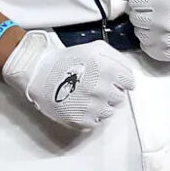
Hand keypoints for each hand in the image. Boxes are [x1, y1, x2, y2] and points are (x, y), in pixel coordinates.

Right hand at [0, 31, 134, 130]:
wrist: (40, 73)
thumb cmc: (66, 60)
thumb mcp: (95, 48)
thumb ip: (117, 59)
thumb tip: (127, 73)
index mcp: (107, 69)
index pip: (129, 82)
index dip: (120, 80)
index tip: (112, 80)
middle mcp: (102, 88)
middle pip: (119, 97)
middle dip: (110, 91)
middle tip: (94, 85)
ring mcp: (93, 106)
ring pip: (109, 111)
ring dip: (101, 104)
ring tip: (85, 94)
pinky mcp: (83, 120)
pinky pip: (97, 121)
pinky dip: (90, 114)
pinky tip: (80, 103)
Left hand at [115, 0, 169, 61]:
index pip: (133, 0)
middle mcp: (162, 22)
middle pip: (134, 17)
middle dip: (142, 12)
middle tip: (158, 9)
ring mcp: (165, 40)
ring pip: (138, 32)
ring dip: (146, 26)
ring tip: (162, 21)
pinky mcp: (167, 54)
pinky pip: (145, 46)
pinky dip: (151, 39)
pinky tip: (164, 32)